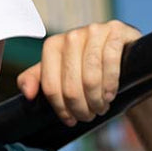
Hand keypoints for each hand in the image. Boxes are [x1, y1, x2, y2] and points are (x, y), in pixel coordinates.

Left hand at [16, 19, 140, 126]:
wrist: (123, 58)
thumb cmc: (88, 71)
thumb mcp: (60, 76)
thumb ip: (38, 81)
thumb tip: (28, 94)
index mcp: (53, 46)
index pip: (50, 86)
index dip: (60, 109)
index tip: (71, 120)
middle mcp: (72, 36)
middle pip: (70, 86)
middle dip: (80, 108)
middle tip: (89, 116)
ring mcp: (95, 30)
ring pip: (90, 78)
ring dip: (97, 101)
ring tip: (101, 108)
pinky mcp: (116, 30)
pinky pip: (110, 63)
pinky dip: (111, 85)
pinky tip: (111, 94)